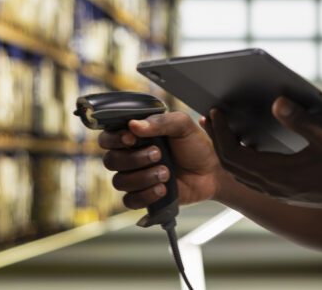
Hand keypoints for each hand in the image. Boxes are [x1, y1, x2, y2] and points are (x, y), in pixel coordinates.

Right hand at [99, 111, 224, 210]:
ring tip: (166, 173)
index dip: (114, 139)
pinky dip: (145, 195)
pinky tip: (163, 189)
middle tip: (158, 154)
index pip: (108, 138)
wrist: (213, 171)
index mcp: (137, 136)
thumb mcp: (183, 126)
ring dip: (143, 177)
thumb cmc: (197, 146)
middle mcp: (132, 156)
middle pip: (110, 160)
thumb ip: (160, 121)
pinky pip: (130, 201)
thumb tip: (134, 125)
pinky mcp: (144, 196)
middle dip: (134, 159)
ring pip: (120, 181)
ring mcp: (137, 177)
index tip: (131, 138)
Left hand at [207, 97, 321, 211]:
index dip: (220, 133)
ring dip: (230, 152)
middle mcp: (276, 188)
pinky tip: (251, 147)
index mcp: (279, 175)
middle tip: (210, 118)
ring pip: (243, 174)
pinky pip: (256, 179)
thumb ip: (300, 120)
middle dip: (218, 141)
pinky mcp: (290, 194)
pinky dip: (245, 161)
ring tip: (224, 130)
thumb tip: (275, 102)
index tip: (214, 112)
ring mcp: (282, 193)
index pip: (235, 155)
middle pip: (233, 166)